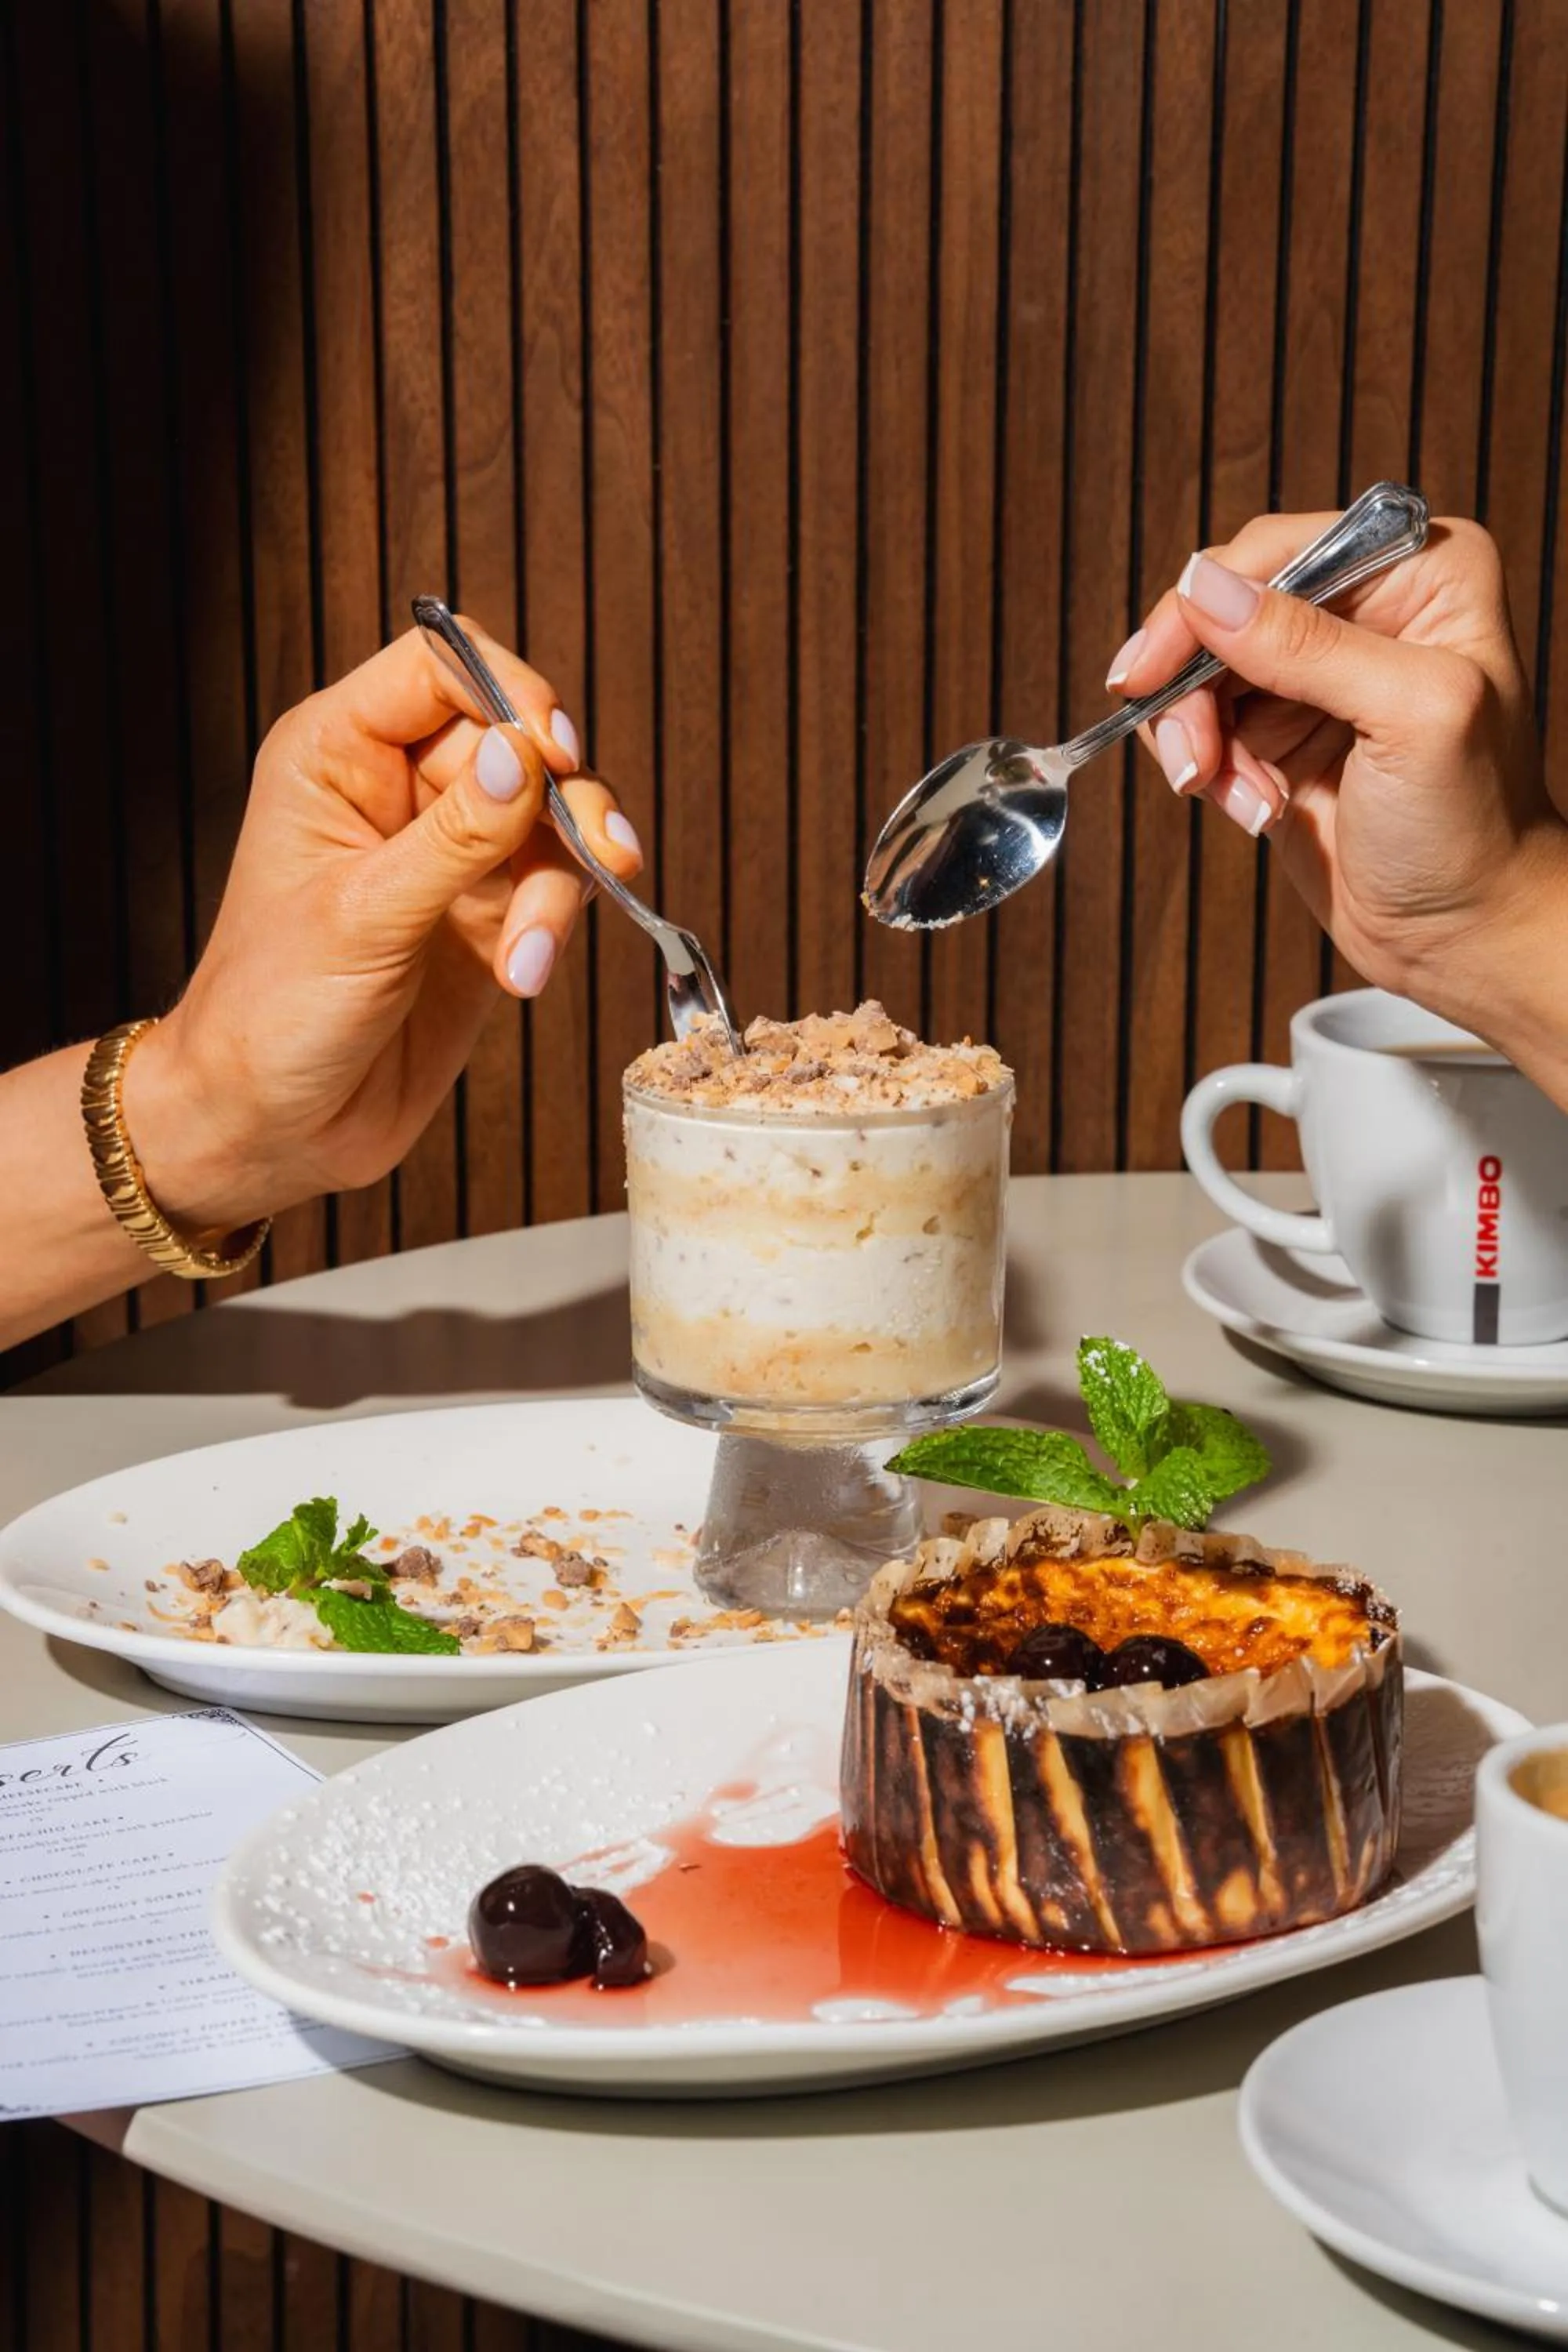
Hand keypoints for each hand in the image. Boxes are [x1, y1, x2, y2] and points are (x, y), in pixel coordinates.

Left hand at [125, 623, 641, 1232]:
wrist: (270, 1125)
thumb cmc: (271, 1013)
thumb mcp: (362, 916)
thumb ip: (455, 835)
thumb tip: (527, 754)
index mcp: (337, 753)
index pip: (441, 667)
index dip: (507, 690)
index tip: (549, 750)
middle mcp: (399, 788)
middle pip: (517, 738)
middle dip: (561, 800)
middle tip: (597, 850)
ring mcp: (448, 852)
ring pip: (551, 817)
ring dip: (565, 879)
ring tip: (531, 954)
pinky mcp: (488, 915)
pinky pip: (554, 887)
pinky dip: (554, 926)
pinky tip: (525, 975)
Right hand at [1105, 514, 1567, 1030]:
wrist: (1462, 934)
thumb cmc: (1471, 826)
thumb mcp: (1409, 717)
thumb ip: (1308, 646)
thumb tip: (1205, 588)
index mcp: (1419, 573)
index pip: (1279, 551)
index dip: (1206, 605)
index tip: (1153, 668)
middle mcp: (1364, 609)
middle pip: (1225, 609)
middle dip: (1193, 685)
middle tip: (1191, 758)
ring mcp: (1315, 673)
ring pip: (1199, 670)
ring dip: (1197, 739)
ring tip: (1237, 796)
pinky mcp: (1278, 732)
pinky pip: (1201, 724)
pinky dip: (1207, 770)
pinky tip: (1251, 807)